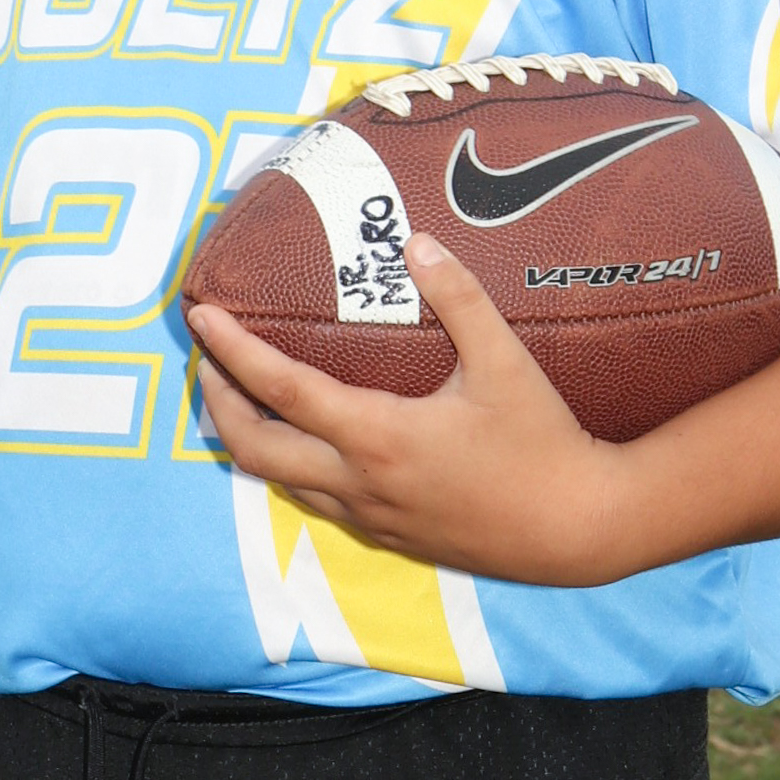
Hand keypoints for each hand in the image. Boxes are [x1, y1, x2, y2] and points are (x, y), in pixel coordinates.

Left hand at [187, 232, 629, 584]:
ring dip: (248, 437)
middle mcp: (360, 483)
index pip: (282, 389)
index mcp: (379, 437)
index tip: (202, 316)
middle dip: (218, 401)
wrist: (577, 530)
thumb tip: (417, 242)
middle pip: (254, 447)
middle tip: (206, 359)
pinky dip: (290, 466)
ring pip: (280, 481)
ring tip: (238, 395)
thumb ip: (459, 298)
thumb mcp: (506, 361)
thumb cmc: (543, 442)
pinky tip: (305, 440)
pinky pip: (317, 501)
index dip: (232, 351)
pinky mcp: (390, 536)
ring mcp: (371, 516)